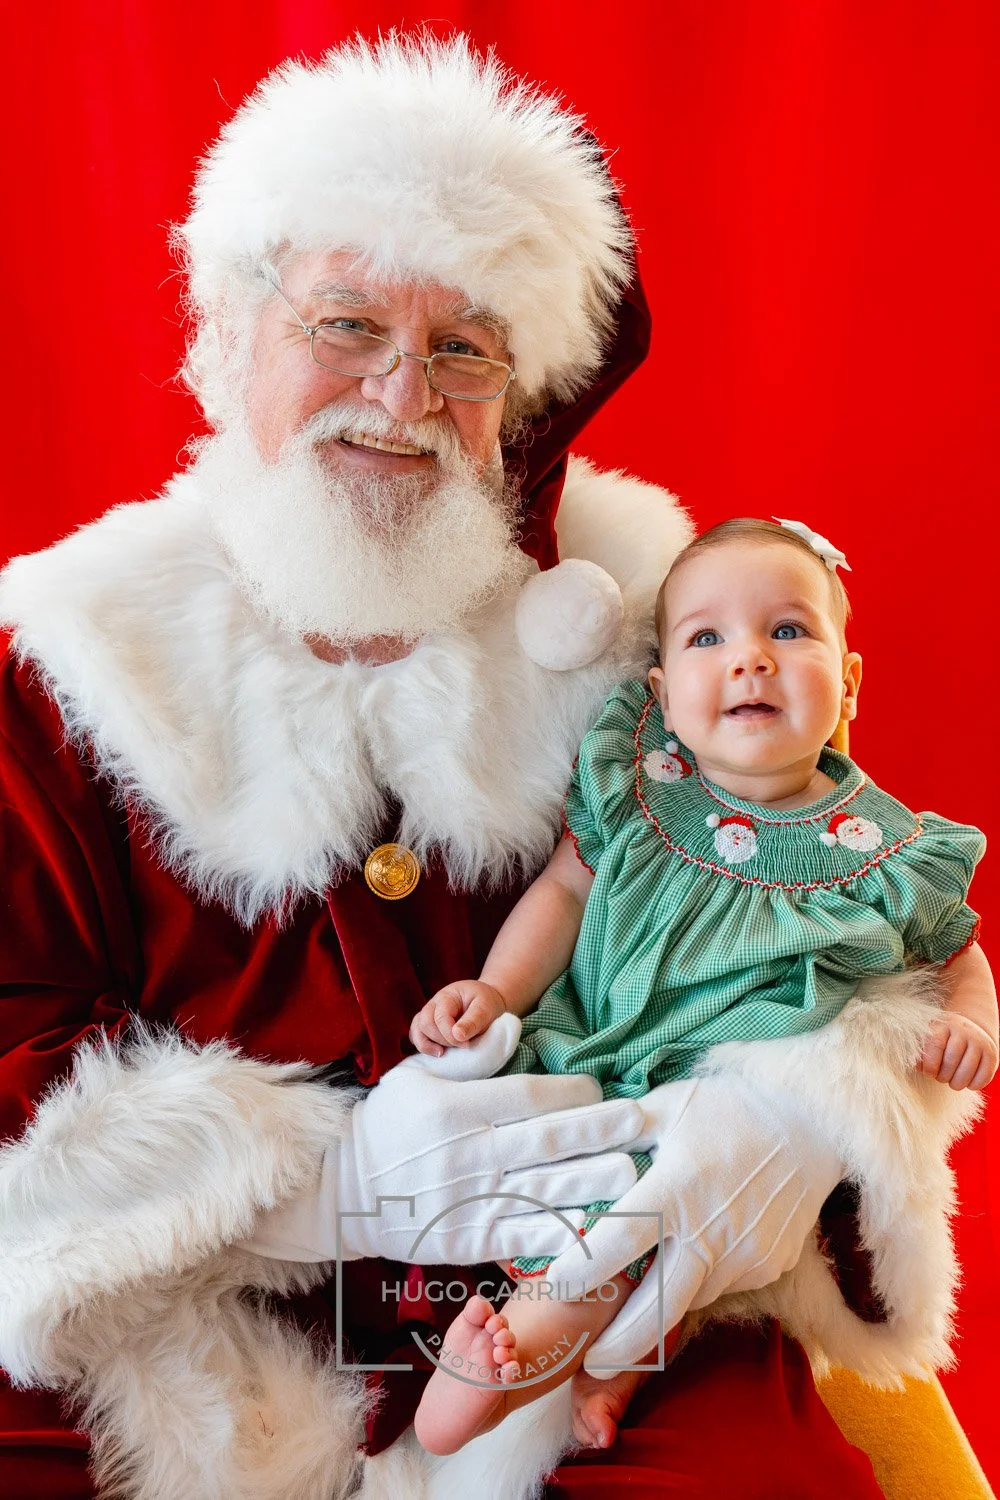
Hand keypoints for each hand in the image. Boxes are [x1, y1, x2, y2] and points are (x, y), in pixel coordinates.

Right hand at [243, 1014, 642, 1265]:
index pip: (527, 1096)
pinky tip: (597, 1228)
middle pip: (547, 1142)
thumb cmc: (390, 1123)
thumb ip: (471, 1056)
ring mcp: (469, 1202)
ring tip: (636, 1174)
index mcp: (456, 1108)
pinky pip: (524, 1239)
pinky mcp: (469, 1242)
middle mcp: (466, 1155)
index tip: (605, 1090)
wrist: (345, 1192)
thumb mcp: (419, 1075)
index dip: (573, 1093)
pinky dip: (561, 1235)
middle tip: (644, 1124)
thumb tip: (515, 1028)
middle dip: (600, 1132)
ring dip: (594, 1184)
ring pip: (543, 1192)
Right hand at [410, 980, 506, 1054]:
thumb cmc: (486, 1003)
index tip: (467, 1044)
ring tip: (442, 1053)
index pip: (440, 1017)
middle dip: (441, 1039)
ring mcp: (428, 1014)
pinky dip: (423, 1045)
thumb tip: (457, 1035)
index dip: (450, 1035)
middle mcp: (433, 1004)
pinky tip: (437, 1052)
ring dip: (428, 1044)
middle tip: (461, 1046)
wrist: (487, 1001)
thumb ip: (473, 1021)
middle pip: (424, 1023)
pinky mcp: (428, 1026)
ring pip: (416, 1029)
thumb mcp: (485, 1008)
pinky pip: (416, 1035)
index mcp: (447, 996)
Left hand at [543, 1074, 842, 1375]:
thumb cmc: (728, 1106)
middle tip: (587, 1363)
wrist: (812, 1120)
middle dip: (619, 1345)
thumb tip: (560, 1143)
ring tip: (629, 1310)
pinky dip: (696, 1281)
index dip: (582, 1270)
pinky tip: (687, 1259)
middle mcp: (710, 1233)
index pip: (618, 1243)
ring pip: (689, 1298)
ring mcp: (744, 1256)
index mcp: (676, 1190)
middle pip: (657, 1308)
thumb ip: (614, 1131)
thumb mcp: (666, 1106)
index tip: (553, 1287)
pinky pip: (720, 1285)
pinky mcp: (768, 1266)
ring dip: (659, 1308)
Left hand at [917, 1013, 997, 1089]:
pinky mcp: (992, 1054)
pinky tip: (968, 1083)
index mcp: (943, 1025)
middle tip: (940, 1078)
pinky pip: (984, 1075)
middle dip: (943, 1076)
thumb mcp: (928, 1040)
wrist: (970, 1031)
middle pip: (951, 1059)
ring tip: (953, 1083)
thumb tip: (916, 1066)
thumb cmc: (942, 1042)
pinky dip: (974, 1085)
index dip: (930, 1064)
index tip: (929, 1073)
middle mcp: (963, 1030)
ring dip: (957, 1083)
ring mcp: (979, 1041)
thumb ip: (919, 1051)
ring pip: (967, 1069)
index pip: (935, 1044)